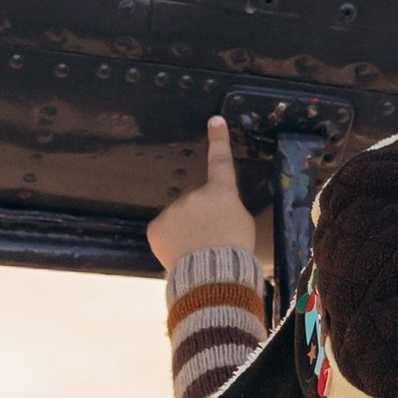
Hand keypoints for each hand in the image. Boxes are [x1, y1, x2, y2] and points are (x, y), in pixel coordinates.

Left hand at [146, 115, 264, 270]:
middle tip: (210, 236)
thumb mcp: (242, 223)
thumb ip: (226, 208)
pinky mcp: (155, 227)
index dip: (218, 139)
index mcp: (221, 193)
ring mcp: (172, 210)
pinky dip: (169, 238)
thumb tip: (213, 209)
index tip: (214, 120)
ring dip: (184, 227)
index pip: (220, 161)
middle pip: (195, 197)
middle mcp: (194, 195)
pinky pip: (163, 228)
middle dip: (200, 212)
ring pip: (178, 214)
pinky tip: (180, 251)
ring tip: (196, 248)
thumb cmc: (234, 252)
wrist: (212, 277)